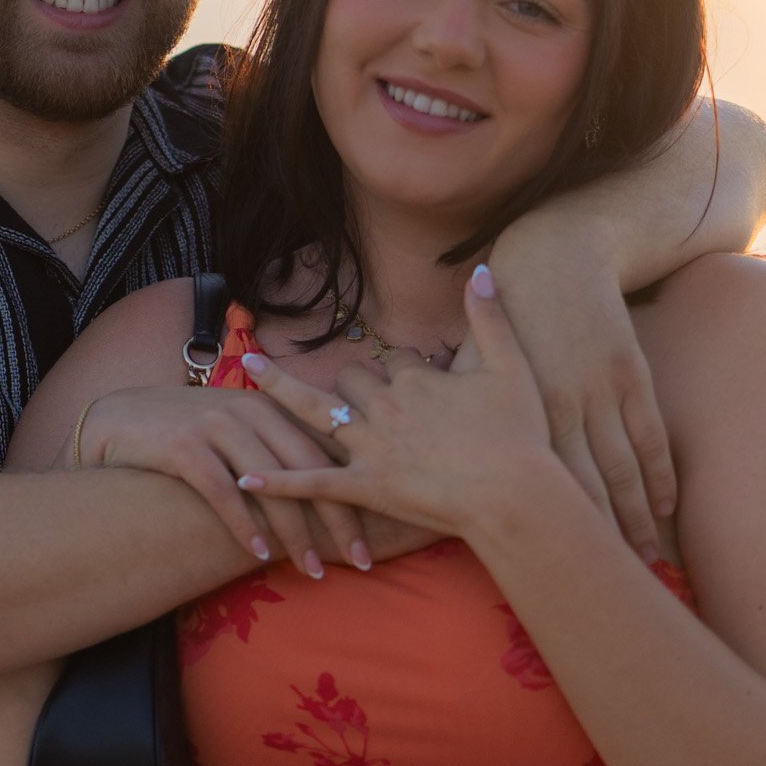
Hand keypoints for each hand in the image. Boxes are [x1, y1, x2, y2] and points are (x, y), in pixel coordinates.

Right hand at [78, 384, 373, 578]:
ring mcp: (215, 425)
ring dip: (295, 532)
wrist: (117, 420)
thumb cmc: (184, 434)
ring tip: (313, 570)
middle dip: (337, 518)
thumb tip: (325, 491)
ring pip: (271, 485)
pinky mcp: (184, 446)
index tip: (372, 536)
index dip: (352, 495)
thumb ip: (273, 450)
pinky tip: (260, 555)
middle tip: (359, 561)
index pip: (324, 453)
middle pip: (308, 468)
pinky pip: (223, 492)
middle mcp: (249, 410)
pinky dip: (244, 526)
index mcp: (270, 406)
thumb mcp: (235, 431)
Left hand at [238, 268, 569, 542]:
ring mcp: (371, 449)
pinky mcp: (366, 488)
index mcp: (417, 380)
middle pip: (353, 381)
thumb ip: (490, 318)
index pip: (395, 361)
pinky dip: (278, 482)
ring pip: (318, 412)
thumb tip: (479, 270)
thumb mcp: (510, 368)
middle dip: (351, 382)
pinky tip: (245, 478)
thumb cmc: (520, 434)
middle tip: (354, 391)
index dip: (405, 370)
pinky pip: (313, 483)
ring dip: (281, 391)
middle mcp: (386, 408)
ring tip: (249, 371)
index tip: (420, 383)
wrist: (515, 495)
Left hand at [488, 212, 674, 557]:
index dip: (551, 527)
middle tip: (608, 578)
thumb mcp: (483, 359)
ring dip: (634, 516)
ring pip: (624, 466)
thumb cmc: (512, 315)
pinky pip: (652, 436)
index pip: (541, 480)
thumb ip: (462, 406)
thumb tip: (429, 456)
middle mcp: (564, 402)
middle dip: (599, 536)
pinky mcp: (633, 375)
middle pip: (586, 483)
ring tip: (642, 557)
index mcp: (523, 404)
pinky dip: (661, 475)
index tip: (554, 567)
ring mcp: (604, 390)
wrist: (558, 256)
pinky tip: (664, 508)